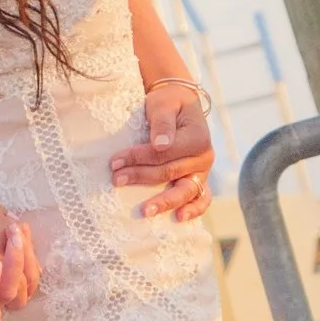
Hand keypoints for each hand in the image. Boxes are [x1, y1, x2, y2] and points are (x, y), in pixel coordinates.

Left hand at [110, 84, 215, 220]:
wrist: (180, 102)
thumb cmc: (169, 102)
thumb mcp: (164, 104)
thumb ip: (162, 123)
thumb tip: (160, 145)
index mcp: (197, 138)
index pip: (164, 153)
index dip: (138, 157)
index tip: (115, 161)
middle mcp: (204, 157)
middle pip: (169, 172)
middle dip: (140, 177)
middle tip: (116, 180)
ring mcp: (203, 171)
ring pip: (185, 191)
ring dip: (164, 202)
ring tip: (145, 212)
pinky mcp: (199, 179)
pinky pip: (201, 198)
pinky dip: (193, 210)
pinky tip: (179, 218)